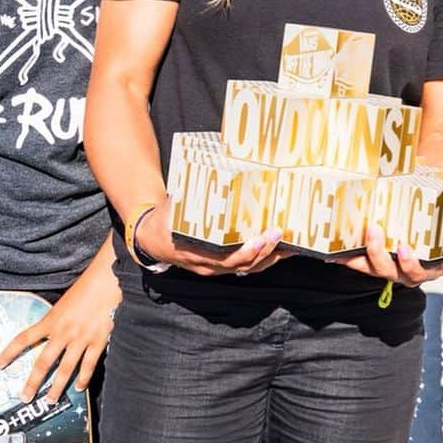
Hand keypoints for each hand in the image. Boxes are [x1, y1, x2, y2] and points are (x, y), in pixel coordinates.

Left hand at [0, 259, 120, 404]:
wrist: (108, 278)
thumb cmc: (88, 285)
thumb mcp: (65, 302)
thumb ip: (58, 319)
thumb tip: (53, 331)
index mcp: (52, 319)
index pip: (24, 338)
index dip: (9, 353)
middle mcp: (63, 332)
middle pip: (43, 362)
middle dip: (33, 382)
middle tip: (25, 396)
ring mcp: (81, 338)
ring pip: (65, 368)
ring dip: (57, 387)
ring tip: (51, 399)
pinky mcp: (98, 339)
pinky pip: (89, 364)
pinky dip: (83, 377)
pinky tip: (79, 386)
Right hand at [135, 200, 284, 275]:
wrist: (152, 239)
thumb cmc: (165, 221)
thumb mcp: (173, 208)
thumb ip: (190, 197)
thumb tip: (206, 173)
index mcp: (195, 252)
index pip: (224, 259)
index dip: (244, 252)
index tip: (259, 239)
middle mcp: (208, 265)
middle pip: (241, 265)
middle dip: (263, 251)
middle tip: (278, 233)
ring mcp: (216, 267)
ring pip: (247, 268)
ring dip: (270, 257)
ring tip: (289, 244)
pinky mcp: (223, 265)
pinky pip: (247, 266)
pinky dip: (265, 258)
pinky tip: (280, 249)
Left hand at [329, 226, 442, 287]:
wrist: (430, 191)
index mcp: (436, 261)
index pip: (424, 272)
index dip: (412, 264)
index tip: (403, 246)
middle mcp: (413, 267)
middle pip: (395, 273)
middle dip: (380, 255)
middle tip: (374, 230)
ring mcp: (393, 263)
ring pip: (376, 270)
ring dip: (361, 260)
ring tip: (349, 244)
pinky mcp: (376, 255)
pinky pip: (362, 263)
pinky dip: (348, 259)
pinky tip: (332, 254)